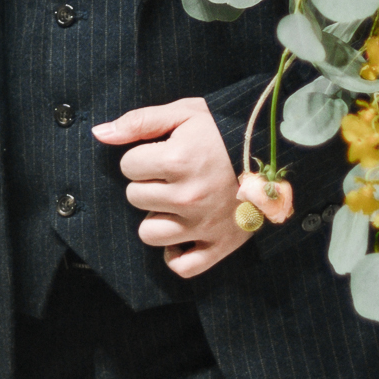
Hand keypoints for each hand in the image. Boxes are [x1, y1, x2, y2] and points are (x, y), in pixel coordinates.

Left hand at [97, 97, 254, 275]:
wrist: (279, 150)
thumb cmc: (227, 129)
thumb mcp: (185, 112)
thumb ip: (139, 122)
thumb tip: (99, 134)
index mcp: (178, 161)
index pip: (128, 165)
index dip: (143, 156)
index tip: (164, 152)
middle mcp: (188, 197)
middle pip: (135, 197)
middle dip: (149, 184)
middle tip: (175, 175)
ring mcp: (203, 225)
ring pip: (149, 233)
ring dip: (158, 218)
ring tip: (179, 202)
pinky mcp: (220, 245)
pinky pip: (182, 265)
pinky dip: (177, 253)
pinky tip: (183, 234)